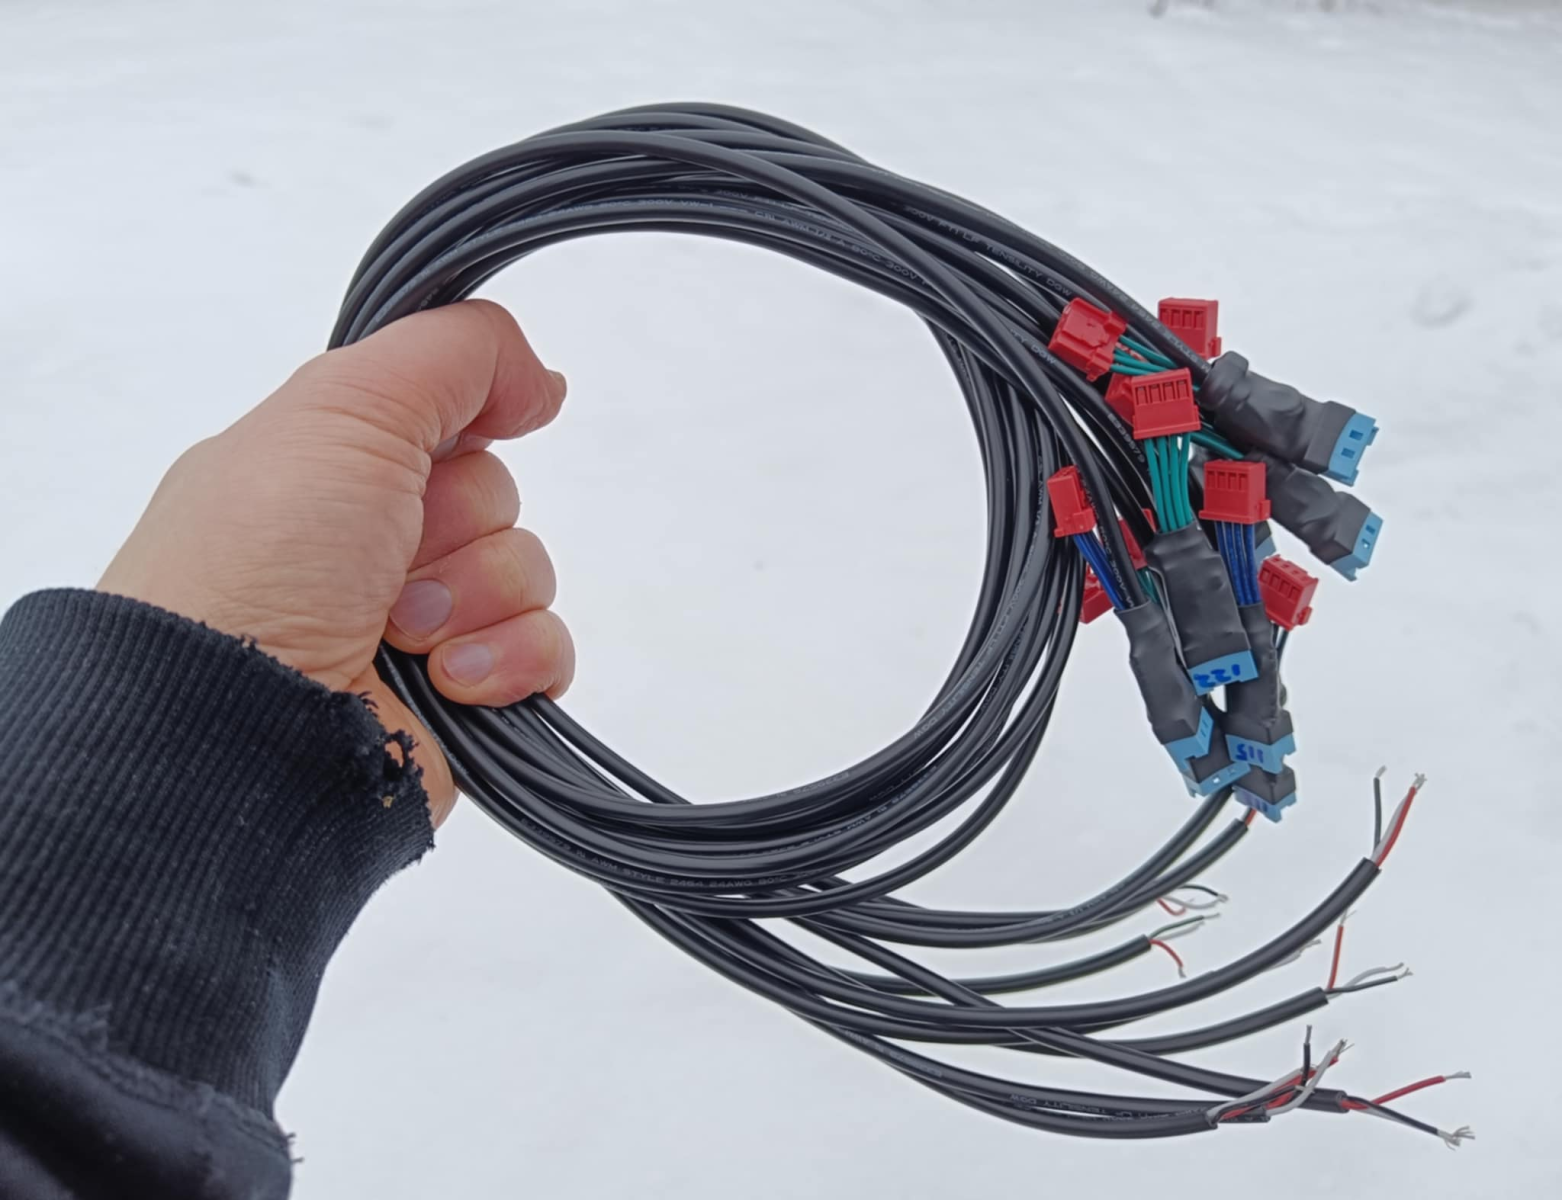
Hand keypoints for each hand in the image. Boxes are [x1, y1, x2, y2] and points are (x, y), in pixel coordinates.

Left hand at [98, 300, 573, 824]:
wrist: (238, 729)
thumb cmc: (257, 561)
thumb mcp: (343, 407)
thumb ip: (451, 351)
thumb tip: (539, 381)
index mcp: (328, 472)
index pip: (445, 418)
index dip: (465, 420)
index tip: (460, 433)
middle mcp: (371, 545)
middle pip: (494, 494)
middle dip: (460, 522)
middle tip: (392, 557)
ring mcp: (416, 629)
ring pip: (526, 573)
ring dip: (477, 595)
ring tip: (402, 633)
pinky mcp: (462, 702)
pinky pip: (545, 651)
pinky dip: (509, 659)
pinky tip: (448, 680)